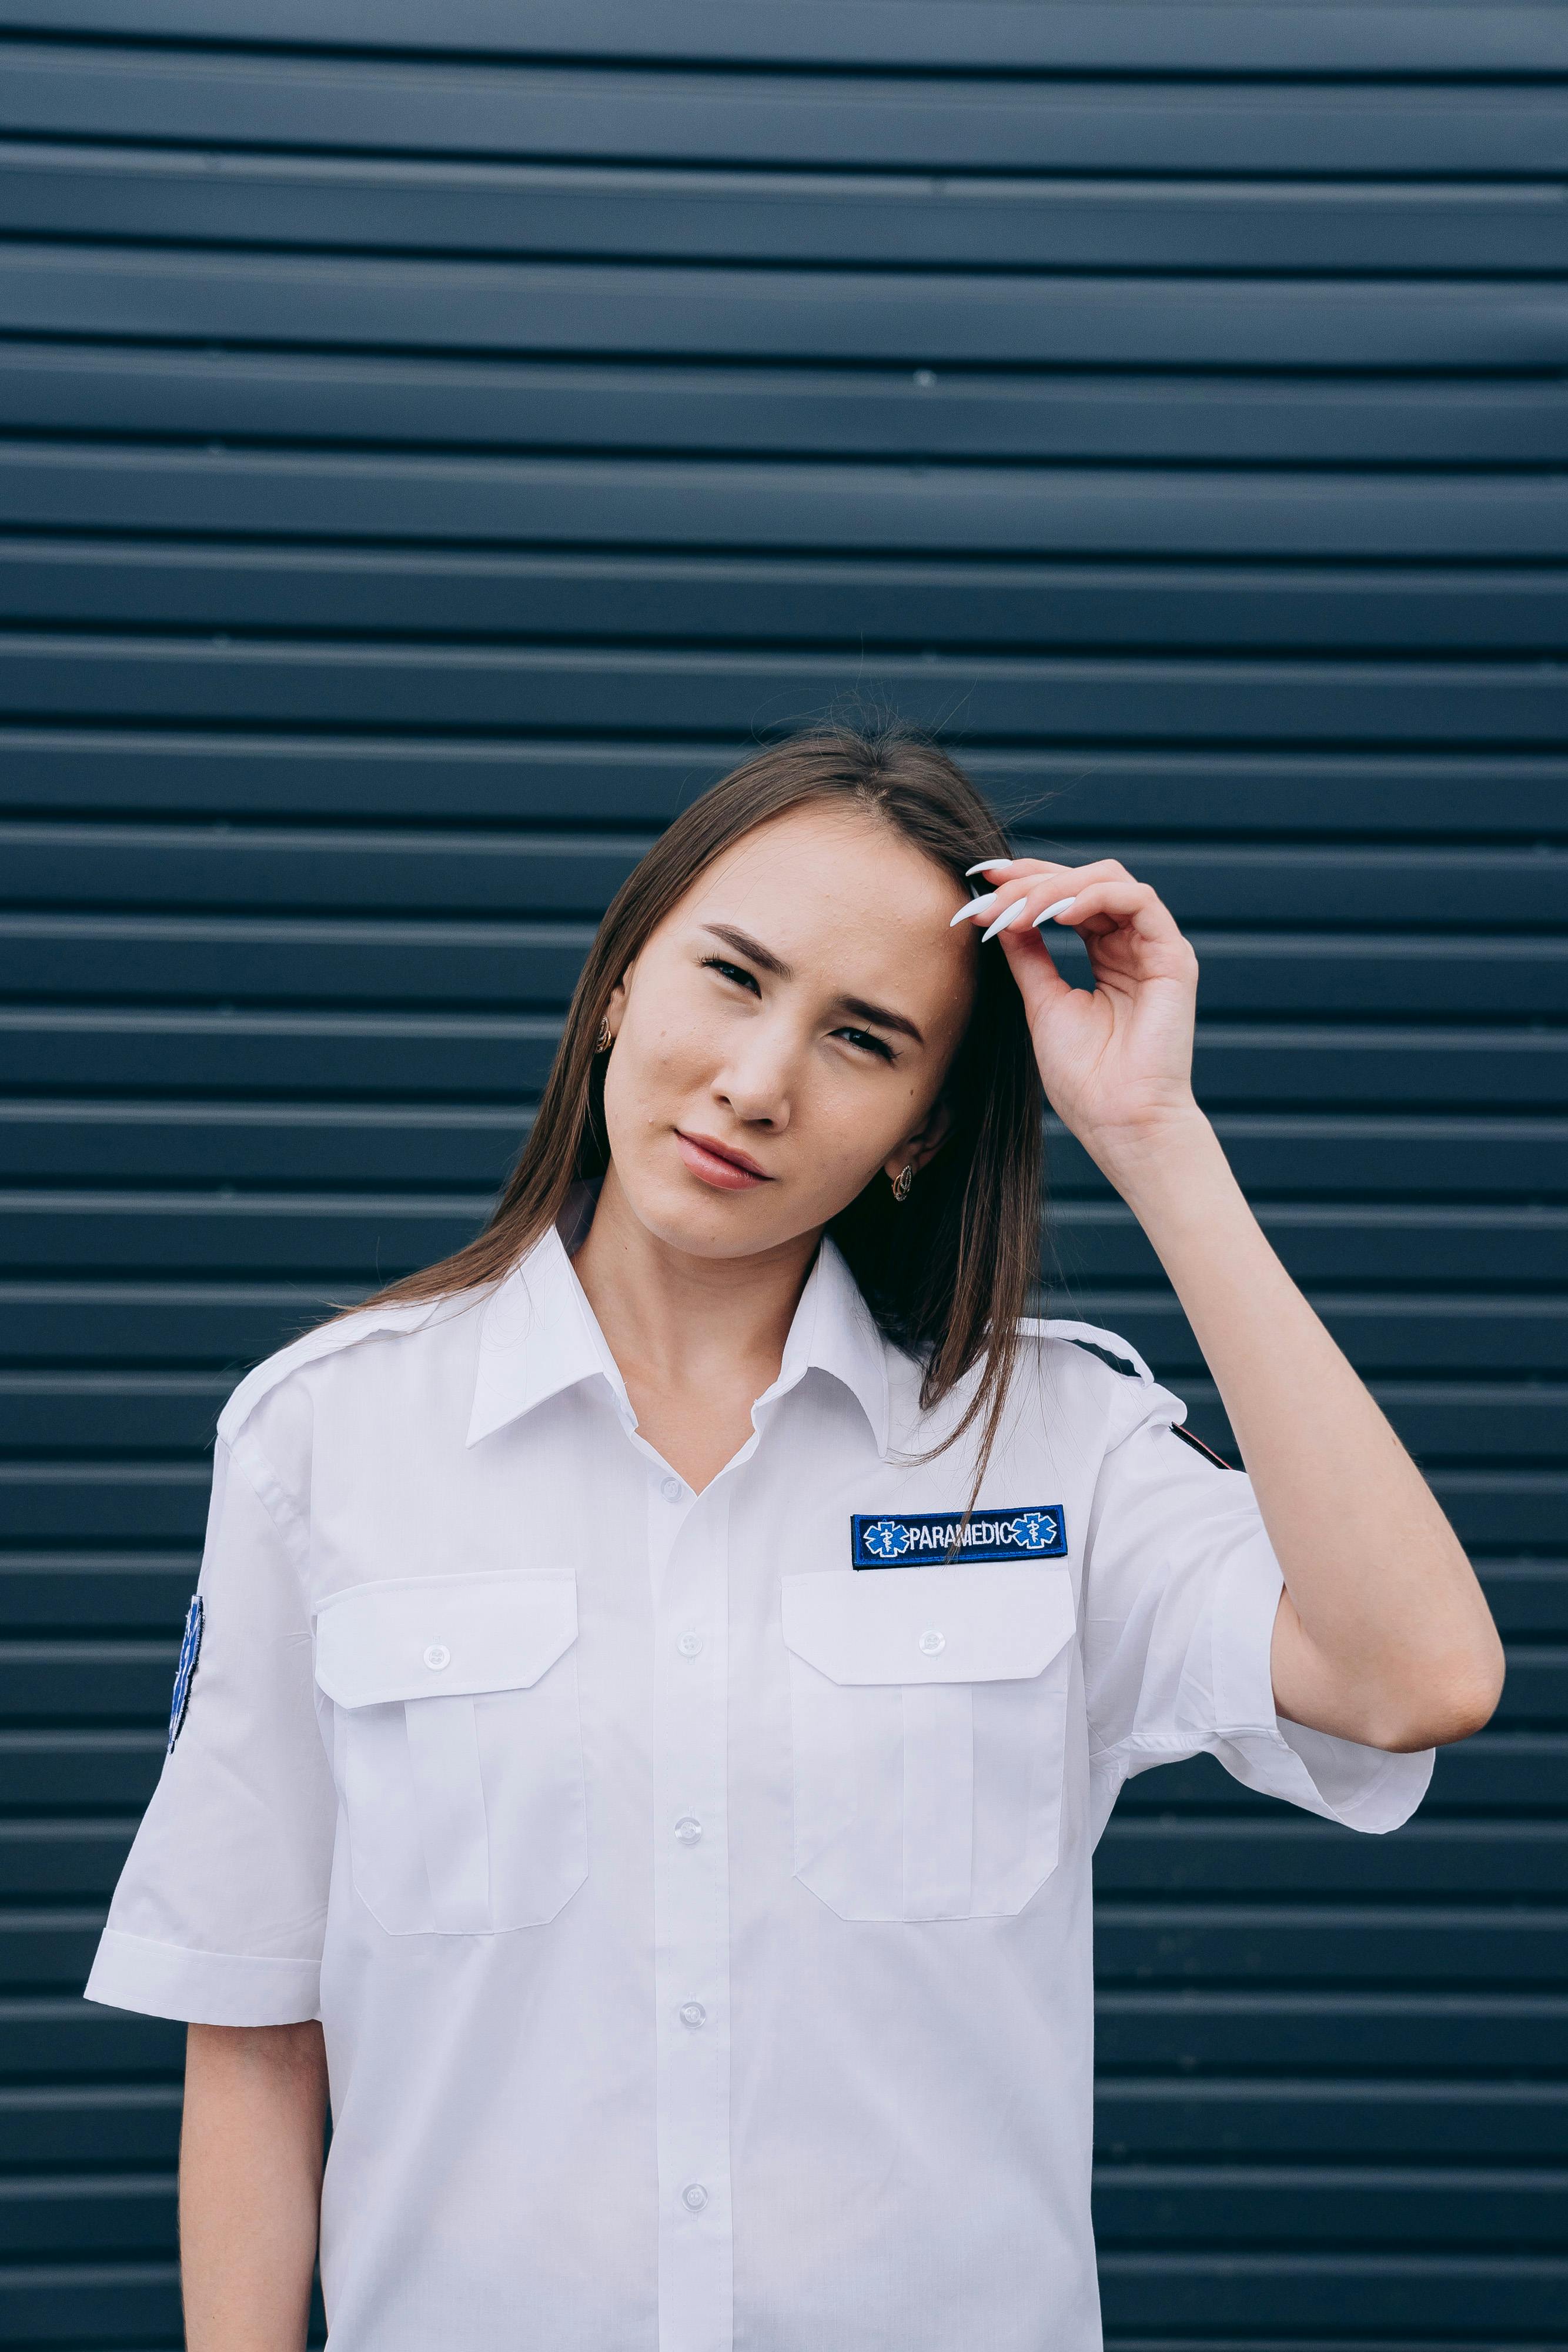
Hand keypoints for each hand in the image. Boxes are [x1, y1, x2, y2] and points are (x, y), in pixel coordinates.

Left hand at [953, 858, 1202, 1174]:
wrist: (1119, 1121)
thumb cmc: (1084, 1078)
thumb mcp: (1042, 1002)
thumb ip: (1028, 954)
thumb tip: (1000, 913)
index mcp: (1106, 957)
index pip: (1068, 899)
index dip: (1025, 883)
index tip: (981, 882)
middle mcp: (1133, 946)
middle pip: (1085, 881)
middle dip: (1031, 880)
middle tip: (990, 892)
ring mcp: (1155, 949)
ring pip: (1108, 881)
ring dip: (1055, 887)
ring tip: (1017, 910)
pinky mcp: (1174, 957)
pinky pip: (1139, 900)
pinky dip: (1094, 896)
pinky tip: (1057, 914)